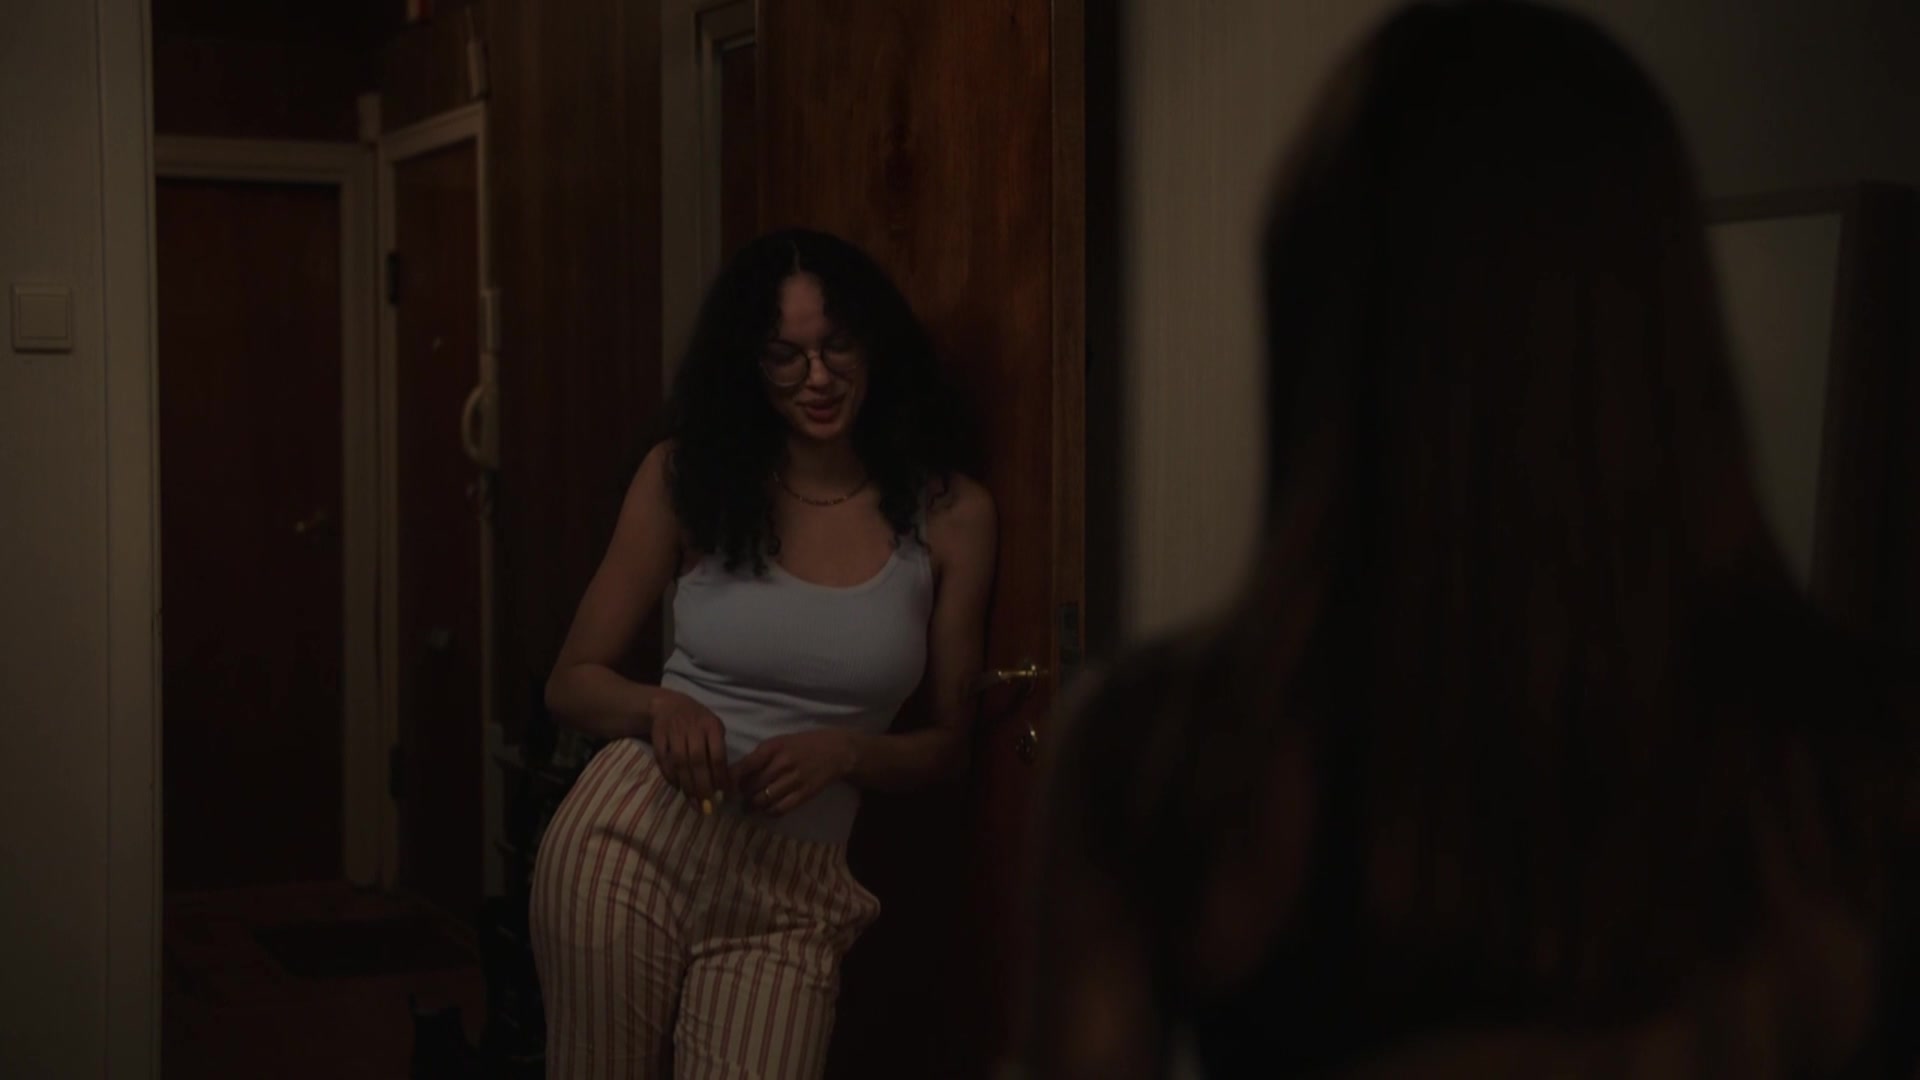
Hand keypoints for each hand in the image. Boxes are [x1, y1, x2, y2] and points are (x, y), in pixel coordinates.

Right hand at [649, 689, 731, 802]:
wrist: (668, 705)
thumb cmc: (698, 722)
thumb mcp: (714, 729)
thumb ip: (718, 752)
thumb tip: (722, 785)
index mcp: (711, 725)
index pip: (717, 754)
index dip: (719, 776)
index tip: (722, 795)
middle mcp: (693, 727)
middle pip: (697, 761)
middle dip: (702, 786)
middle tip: (706, 805)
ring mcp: (673, 731)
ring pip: (679, 762)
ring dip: (686, 785)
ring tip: (693, 802)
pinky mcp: (658, 735)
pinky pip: (662, 759)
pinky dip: (669, 775)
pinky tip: (677, 787)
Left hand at [731, 730, 857, 816]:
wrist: (837, 750)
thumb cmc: (804, 744)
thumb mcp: (780, 741)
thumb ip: (760, 756)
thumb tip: (737, 775)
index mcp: (773, 747)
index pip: (744, 766)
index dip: (730, 780)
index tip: (723, 787)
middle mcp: (783, 763)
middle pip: (752, 786)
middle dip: (742, 794)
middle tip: (737, 798)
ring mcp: (795, 779)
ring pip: (764, 799)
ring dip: (753, 805)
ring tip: (750, 805)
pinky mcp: (805, 793)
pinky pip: (780, 808)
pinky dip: (770, 812)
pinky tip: (767, 809)